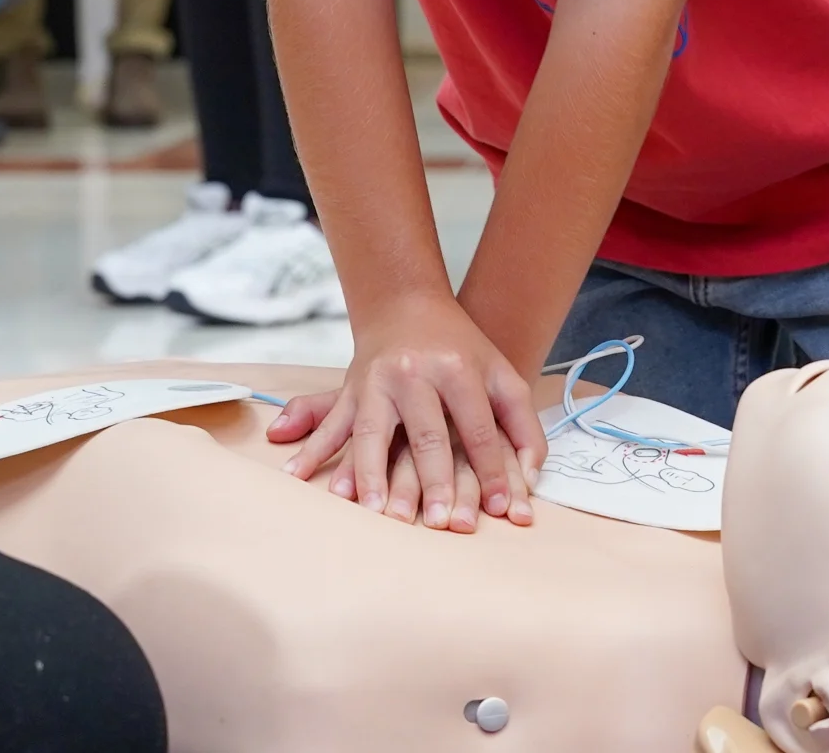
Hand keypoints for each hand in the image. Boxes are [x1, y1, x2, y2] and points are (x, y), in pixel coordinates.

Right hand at [267, 293, 542, 531]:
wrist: (407, 305)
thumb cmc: (462, 351)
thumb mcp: (501, 374)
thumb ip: (524, 426)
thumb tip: (532, 482)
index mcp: (457, 367)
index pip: (478, 426)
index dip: (492, 469)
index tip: (502, 509)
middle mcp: (413, 373)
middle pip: (426, 434)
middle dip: (434, 481)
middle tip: (441, 523)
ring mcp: (375, 382)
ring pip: (372, 433)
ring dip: (372, 474)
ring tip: (378, 511)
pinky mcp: (348, 390)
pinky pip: (329, 424)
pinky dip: (312, 450)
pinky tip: (297, 475)